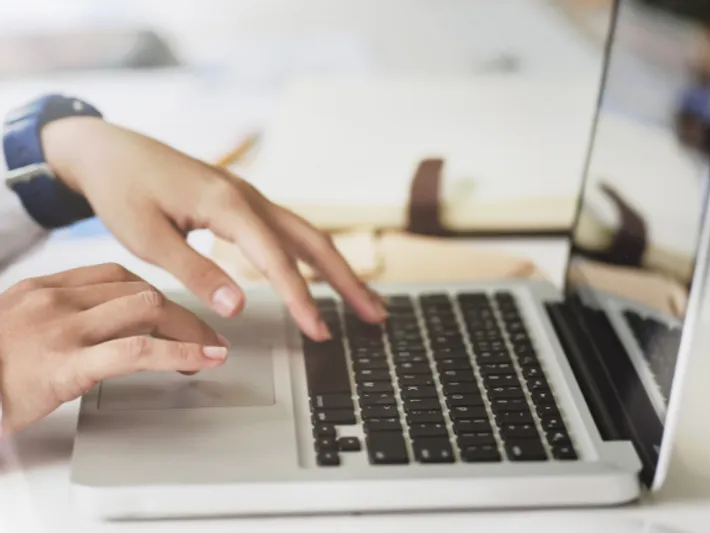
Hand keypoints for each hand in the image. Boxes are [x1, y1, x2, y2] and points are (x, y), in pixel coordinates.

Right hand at [0, 264, 228, 434]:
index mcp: (42, 288)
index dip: (154, 293)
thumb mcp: (12, 327)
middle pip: (139, 291)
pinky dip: (179, 354)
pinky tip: (201, 360)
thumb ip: (53, 319)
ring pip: (146, 310)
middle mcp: (54, 300)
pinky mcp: (66, 364)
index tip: (174, 311)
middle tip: (205, 336)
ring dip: (188, 331)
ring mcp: (60, 329)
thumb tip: (95, 327)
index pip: (115, 275)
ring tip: (209, 351)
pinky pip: (136, 351)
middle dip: (181, 314)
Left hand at [41, 118, 386, 340]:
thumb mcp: (148, 237)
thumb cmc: (122, 189)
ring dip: (340, 269)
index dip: (301, 298)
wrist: (108, 149)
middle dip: (348, 281)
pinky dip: (316, 257)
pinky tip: (325, 275)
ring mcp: (251, 198)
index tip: (320, 332)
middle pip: (314, 242)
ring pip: (309, 235)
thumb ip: (195, 271)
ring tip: (366, 301)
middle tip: (376, 316)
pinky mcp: (244, 204)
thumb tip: (236, 307)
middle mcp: (250, 197)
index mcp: (228, 204)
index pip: (277, 259)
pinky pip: (291, 232)